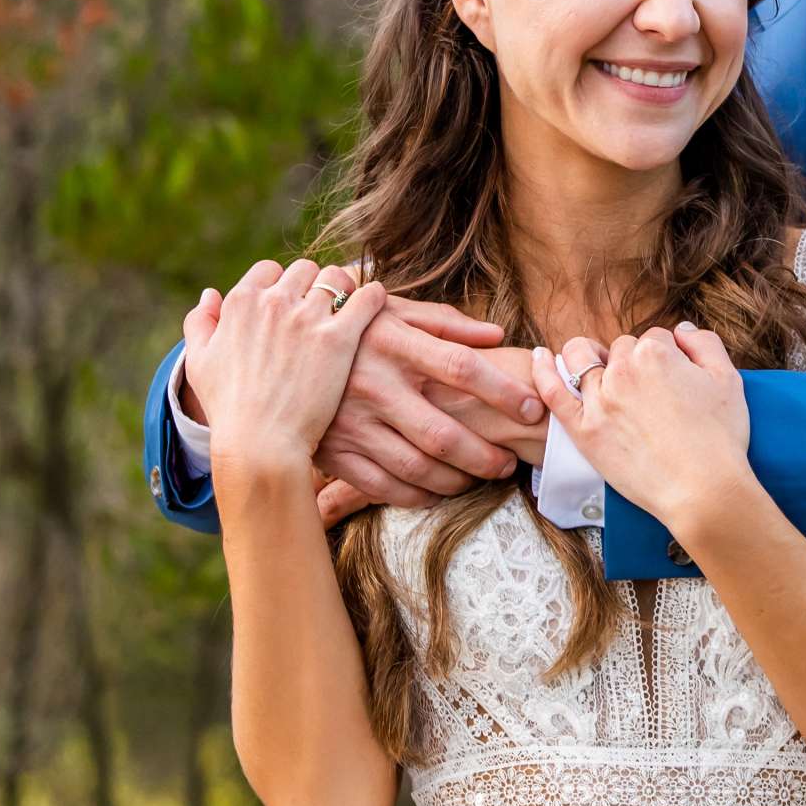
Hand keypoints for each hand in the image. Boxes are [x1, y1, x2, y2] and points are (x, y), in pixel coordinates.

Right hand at [181, 268, 545, 504]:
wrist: (272, 348)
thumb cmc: (348, 324)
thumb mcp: (390, 309)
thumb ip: (444, 322)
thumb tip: (496, 336)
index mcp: (392, 342)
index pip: (462, 369)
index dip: (503, 392)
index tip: (532, 409)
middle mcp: (373, 385)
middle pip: (444, 432)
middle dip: (485, 455)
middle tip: (511, 462)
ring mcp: (350, 422)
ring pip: (417, 467)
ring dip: (458, 480)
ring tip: (482, 477)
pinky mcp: (332, 451)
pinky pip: (384, 486)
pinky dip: (418, 495)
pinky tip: (440, 491)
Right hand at [183, 259, 389, 467]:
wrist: (259, 443)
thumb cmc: (228, 408)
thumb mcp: (199, 362)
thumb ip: (200, 323)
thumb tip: (209, 294)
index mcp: (240, 302)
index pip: (270, 270)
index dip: (282, 285)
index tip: (292, 304)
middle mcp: (274, 302)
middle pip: (306, 269)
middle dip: (315, 285)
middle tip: (325, 307)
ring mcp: (307, 318)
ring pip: (337, 277)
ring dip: (345, 288)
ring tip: (351, 305)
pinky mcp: (338, 338)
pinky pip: (366, 297)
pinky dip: (374, 296)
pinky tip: (376, 303)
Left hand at [531, 323, 749, 531]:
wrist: (702, 489)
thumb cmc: (720, 439)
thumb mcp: (728, 380)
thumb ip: (705, 344)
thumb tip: (681, 331)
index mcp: (657, 353)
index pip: (655, 339)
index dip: (667, 357)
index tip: (675, 380)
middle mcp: (623, 370)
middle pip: (620, 349)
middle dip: (632, 360)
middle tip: (648, 390)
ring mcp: (599, 399)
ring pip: (581, 359)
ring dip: (588, 356)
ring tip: (596, 367)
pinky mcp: (583, 430)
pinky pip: (552, 392)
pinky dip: (542, 370)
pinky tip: (538, 357)